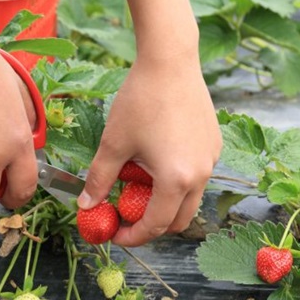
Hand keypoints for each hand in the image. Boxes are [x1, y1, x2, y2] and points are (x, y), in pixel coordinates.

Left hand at [77, 0, 221, 246]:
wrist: (170, 63)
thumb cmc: (139, 102)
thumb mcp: (113, 143)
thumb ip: (99, 179)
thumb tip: (85, 205)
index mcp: (177, 179)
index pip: (155, 225)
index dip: (132, 236)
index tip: (113, 234)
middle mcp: (201, 175)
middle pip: (178, 219)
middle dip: (150, 225)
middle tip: (123, 219)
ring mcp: (211, 159)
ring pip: (189, 199)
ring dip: (163, 204)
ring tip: (134, 190)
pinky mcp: (213, 145)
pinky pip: (196, 176)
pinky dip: (176, 183)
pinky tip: (152, 165)